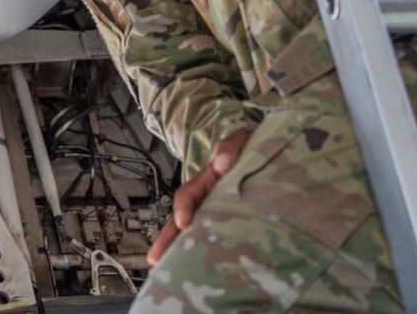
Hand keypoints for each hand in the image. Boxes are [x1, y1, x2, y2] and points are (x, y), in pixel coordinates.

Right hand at [147, 129, 250, 263]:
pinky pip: (211, 241)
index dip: (183, 208)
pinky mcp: (227, 226)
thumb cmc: (246, 151)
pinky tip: (202, 273)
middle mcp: (205, 201)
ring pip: (192, 234)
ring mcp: (214, 215)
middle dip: (166, 240)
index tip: (183, 222)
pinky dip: (202, 256)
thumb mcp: (238, 143)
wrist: (261, 157)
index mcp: (205, 182)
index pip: (187, 195)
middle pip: (180, 222)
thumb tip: (223, 162)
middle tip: (155, 260)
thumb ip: (229, 148)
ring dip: (180, 252)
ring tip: (169, 274)